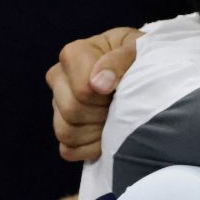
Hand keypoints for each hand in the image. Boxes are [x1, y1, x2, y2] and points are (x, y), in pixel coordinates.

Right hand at [45, 27, 142, 161]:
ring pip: (66, 132)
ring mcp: (57, 103)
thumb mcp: (138, 49)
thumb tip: (98, 84)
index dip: (106, 96)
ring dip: (97, 133)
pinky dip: (91, 149)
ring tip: (116, 120)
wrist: (142, 71)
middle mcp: (59, 77)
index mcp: (74, 54)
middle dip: (102, 114)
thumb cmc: (140, 57)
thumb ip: (120, 59)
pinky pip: (68, 149)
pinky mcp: (64, 126)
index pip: (83, 90)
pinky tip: (108, 137)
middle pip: (72, 111)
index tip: (123, 88)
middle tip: (122, 105)